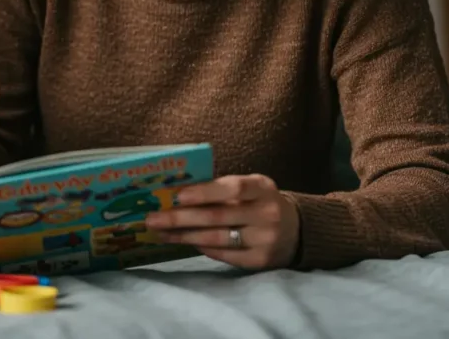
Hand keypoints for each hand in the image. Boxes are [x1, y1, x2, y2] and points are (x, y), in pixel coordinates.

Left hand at [144, 174, 300, 269]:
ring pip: (216, 238)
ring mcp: (265, 239)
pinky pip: (223, 255)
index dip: (204, 192)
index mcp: (262, 187)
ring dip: (183, 236)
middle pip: (217, 217)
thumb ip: (221, 187)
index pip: (233, 188)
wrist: (297, 229)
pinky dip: (201, 247)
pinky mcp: (260, 261)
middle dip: (180, 218)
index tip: (177, 196)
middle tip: (152, 219)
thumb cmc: (259, 202)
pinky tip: (184, 242)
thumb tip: (175, 192)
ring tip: (160, 232)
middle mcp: (266, 213)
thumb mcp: (251, 187)